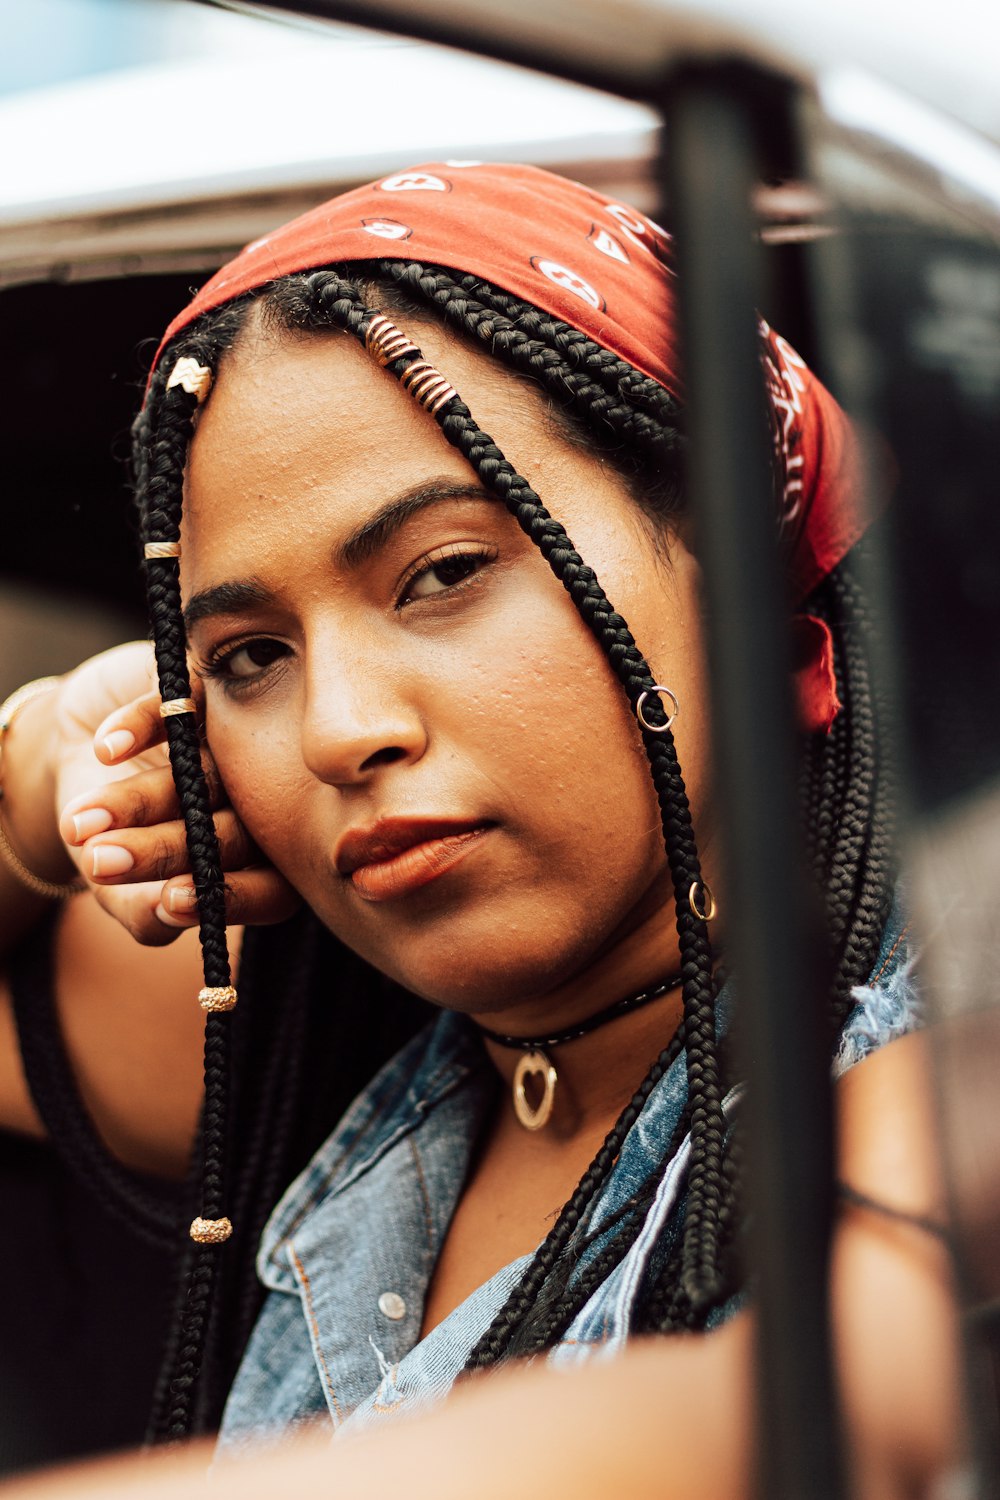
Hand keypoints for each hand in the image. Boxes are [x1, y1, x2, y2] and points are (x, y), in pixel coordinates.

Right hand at [54, 642, 298, 944]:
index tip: (173, 900)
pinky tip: (105, 750)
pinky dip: (137, 728)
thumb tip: (166, 915)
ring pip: (200, 774)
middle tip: (103, 861)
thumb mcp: (115, 882)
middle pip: (229, 831)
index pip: (271, 888)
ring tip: (86, 820)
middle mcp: (258, 798)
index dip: (228, 897)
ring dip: (137, 799)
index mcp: (259, 856)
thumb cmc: (111, 831)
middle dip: (161, 850)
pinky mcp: (201, 689)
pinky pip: (178, 707)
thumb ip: (141, 911)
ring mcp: (233, 741)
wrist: (75, 755)